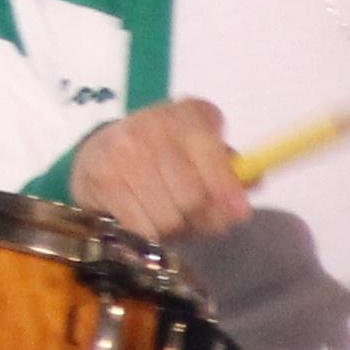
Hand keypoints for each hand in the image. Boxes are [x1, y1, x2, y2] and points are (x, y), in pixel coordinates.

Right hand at [71, 97, 249, 241]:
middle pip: (194, 195)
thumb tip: (253, 181)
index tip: (239, 212)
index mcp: (186, 114)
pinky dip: (150, 236)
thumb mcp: (199, 152)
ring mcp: (123, 151)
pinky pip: (143, 228)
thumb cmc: (163, 158)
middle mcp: (152, 124)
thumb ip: (231, 169)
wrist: (96, 153)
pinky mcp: (102, 180)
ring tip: (166, 218)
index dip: (226, 186)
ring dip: (174, 230)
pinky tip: (144, 222)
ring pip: (170, 217)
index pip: (213, 152)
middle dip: (202, 218)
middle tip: (195, 221)